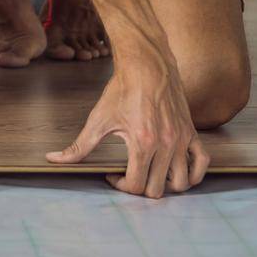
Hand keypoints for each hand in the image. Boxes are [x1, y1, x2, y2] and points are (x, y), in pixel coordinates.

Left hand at [46, 56, 208, 197]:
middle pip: (157, 190)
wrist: (146, 66)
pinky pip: (202, 164)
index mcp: (142, 144)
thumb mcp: (98, 119)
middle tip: (130, 176)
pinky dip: (193, 174)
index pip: (136, 186)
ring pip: (181, 183)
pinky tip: (177, 171)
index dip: (121, 187)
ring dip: (166, 185)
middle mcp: (165, 145)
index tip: (113, 176)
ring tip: (150, 174)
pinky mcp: (191, 132)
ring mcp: (181, 140)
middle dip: (141, 188)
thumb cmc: (122, 90)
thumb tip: (54, 159)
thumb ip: (79, 146)